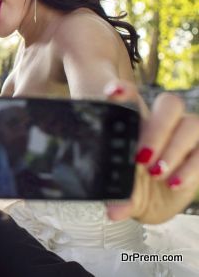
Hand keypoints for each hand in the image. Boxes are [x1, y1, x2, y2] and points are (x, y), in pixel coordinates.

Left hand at [105, 81, 198, 223]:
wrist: (152, 200)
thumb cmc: (130, 183)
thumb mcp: (121, 191)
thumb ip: (118, 197)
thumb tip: (114, 211)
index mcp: (135, 120)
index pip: (131, 96)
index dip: (125, 91)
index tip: (112, 93)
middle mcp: (163, 123)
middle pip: (170, 105)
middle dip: (157, 129)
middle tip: (141, 157)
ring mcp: (186, 135)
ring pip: (191, 124)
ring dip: (174, 148)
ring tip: (156, 173)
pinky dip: (190, 167)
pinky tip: (174, 183)